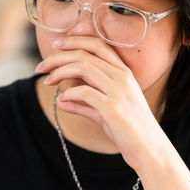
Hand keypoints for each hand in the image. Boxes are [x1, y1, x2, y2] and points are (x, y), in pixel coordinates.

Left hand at [35, 35, 173, 173]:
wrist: (148, 149)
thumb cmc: (128, 129)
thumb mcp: (104, 112)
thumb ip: (84, 104)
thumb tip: (62, 101)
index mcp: (123, 72)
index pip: (98, 45)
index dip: (75, 41)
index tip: (56, 45)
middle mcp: (122, 77)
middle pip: (85, 54)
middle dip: (58, 57)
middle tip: (41, 67)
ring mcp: (119, 91)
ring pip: (83, 68)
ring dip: (60, 72)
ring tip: (47, 81)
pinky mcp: (113, 107)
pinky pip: (84, 92)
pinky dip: (69, 93)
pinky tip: (62, 100)